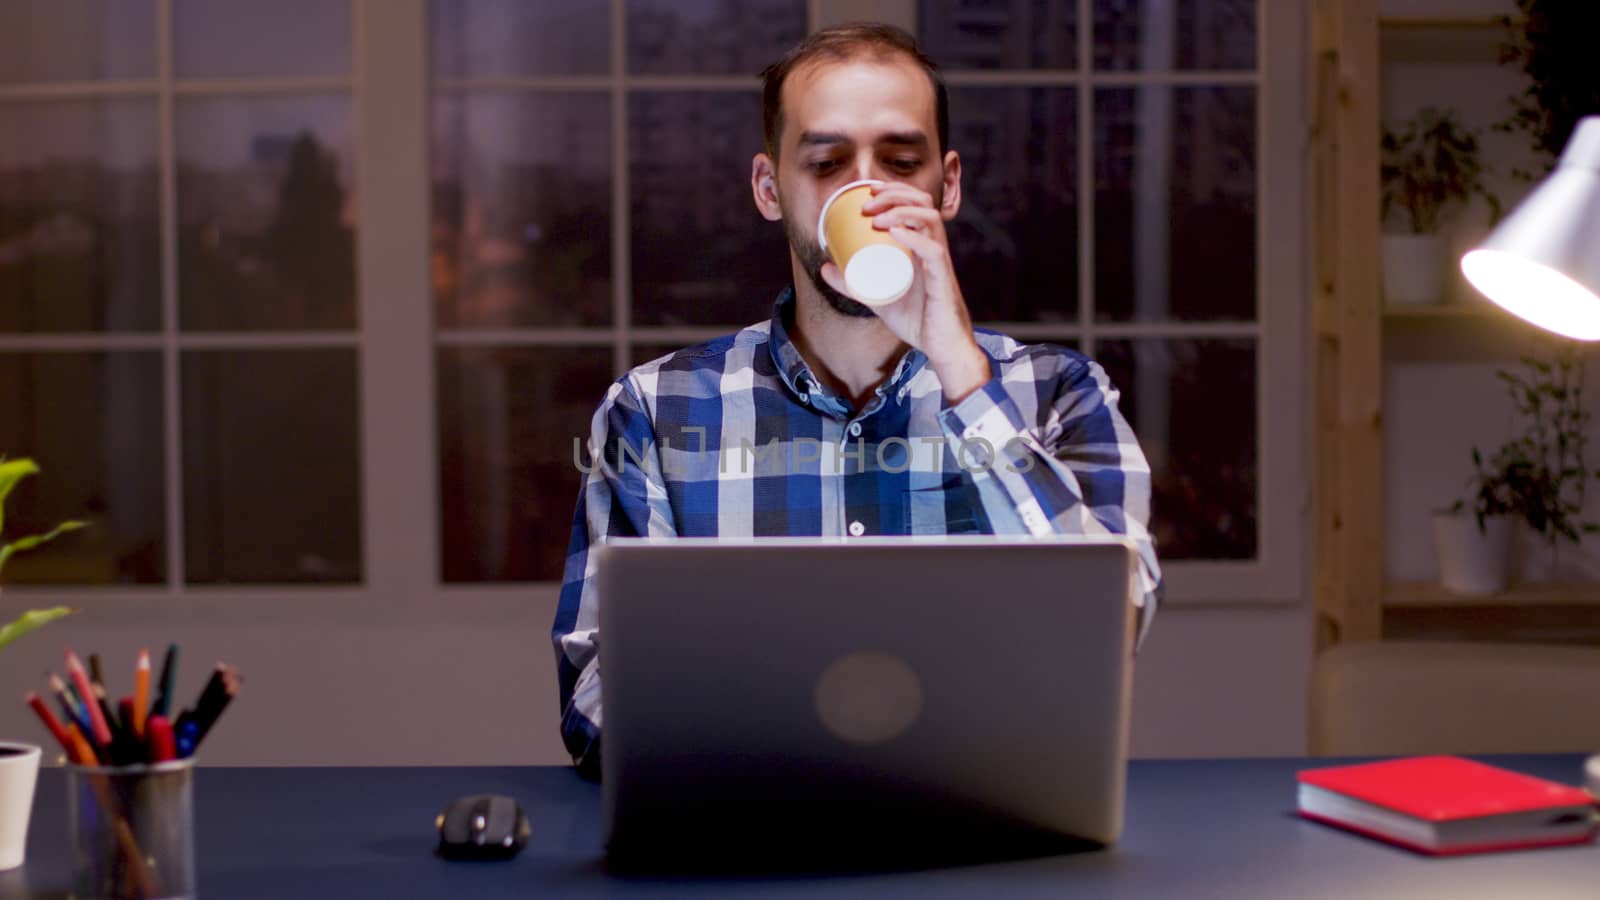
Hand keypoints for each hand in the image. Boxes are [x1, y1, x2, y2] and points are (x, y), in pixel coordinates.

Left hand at [819, 182, 988, 401]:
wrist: (941, 347)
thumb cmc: (917, 320)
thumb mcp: (876, 297)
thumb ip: (852, 283)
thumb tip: (824, 267)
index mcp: (923, 245)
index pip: (916, 203)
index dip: (894, 190)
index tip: (868, 191)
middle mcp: (934, 248)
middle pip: (923, 203)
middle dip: (894, 195)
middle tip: (867, 205)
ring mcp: (939, 263)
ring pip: (930, 219)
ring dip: (901, 211)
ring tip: (877, 218)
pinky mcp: (943, 280)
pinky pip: (934, 252)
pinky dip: (914, 238)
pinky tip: (895, 232)